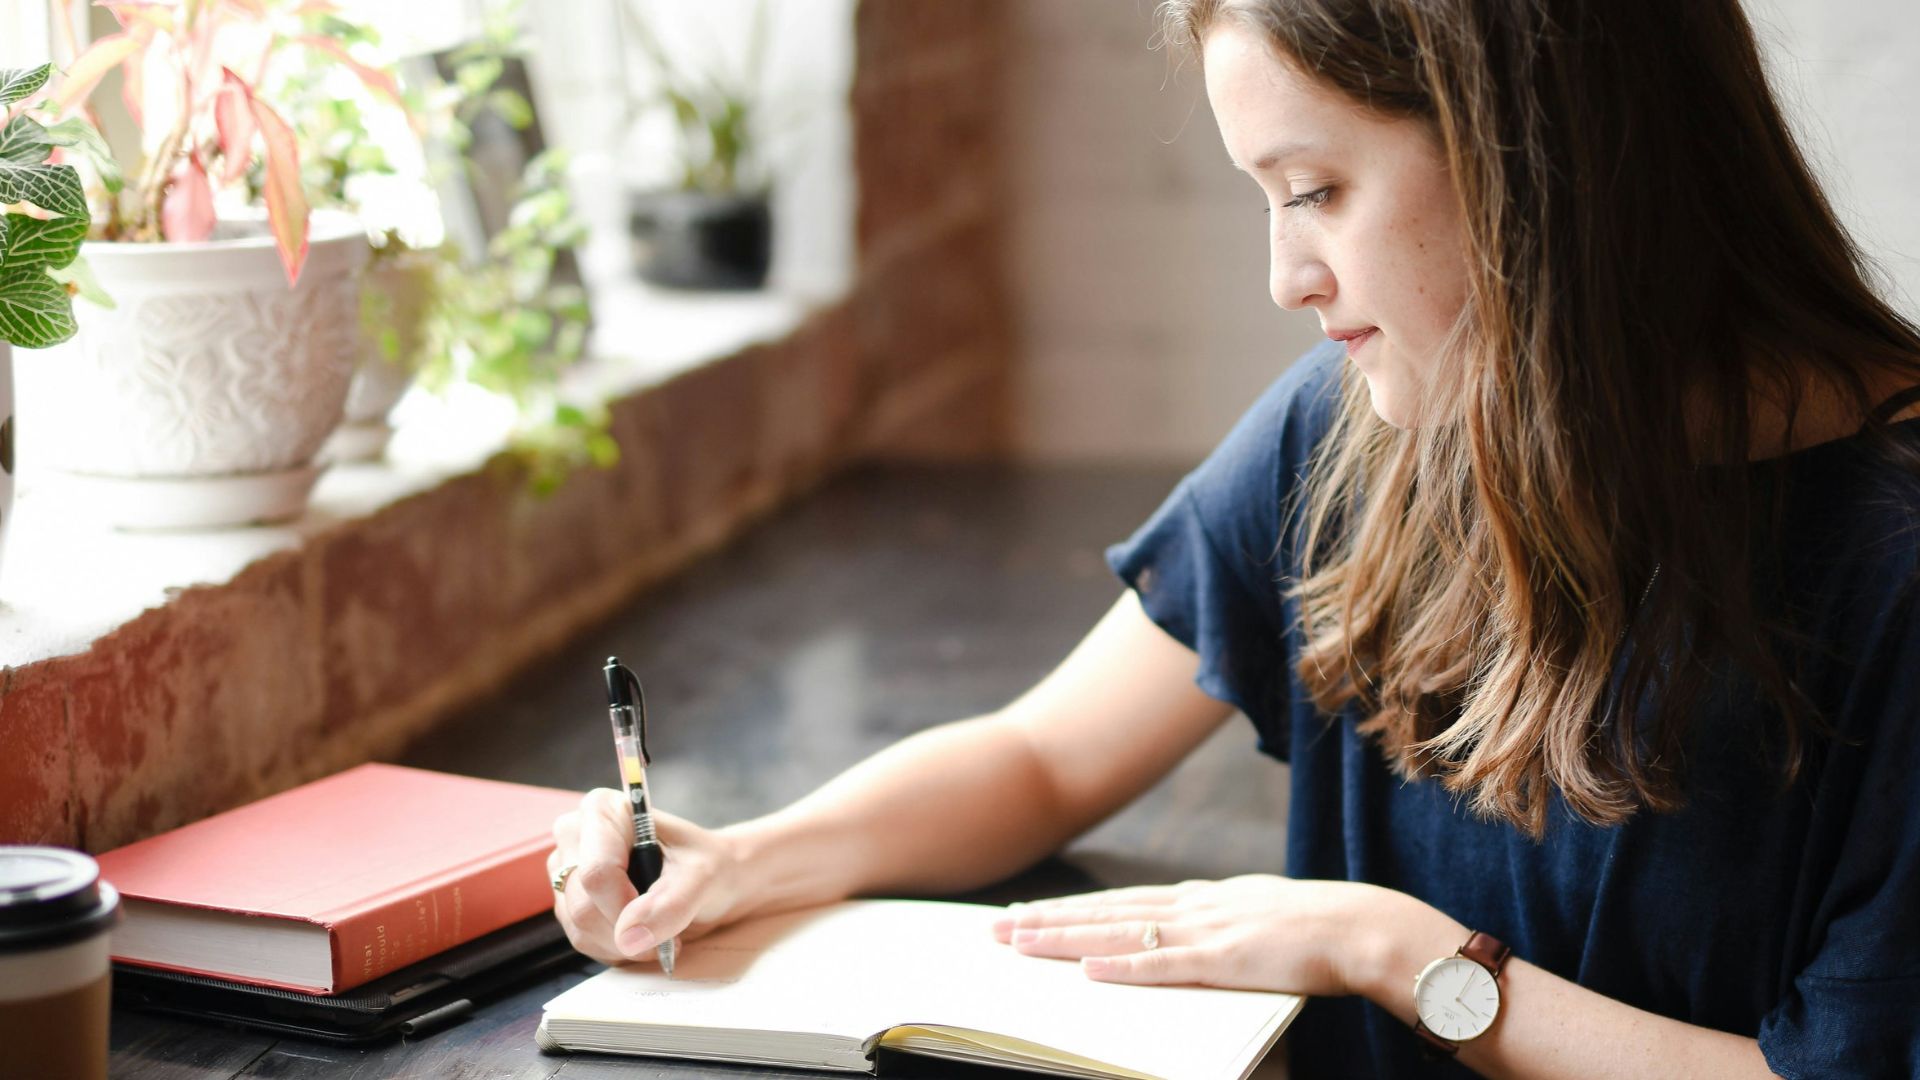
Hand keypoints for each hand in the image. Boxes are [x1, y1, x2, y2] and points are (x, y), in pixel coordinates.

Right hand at [548, 788, 741, 965]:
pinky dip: (616, 948)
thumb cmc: (709, 865)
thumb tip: (629, 936)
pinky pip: (583, 940)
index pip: (596, 872)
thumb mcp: (704, 877)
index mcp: (604, 811)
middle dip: (628, 931)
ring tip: (659, 929)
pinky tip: (641, 933)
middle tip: (667, 930)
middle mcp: (576, 835)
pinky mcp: (568, 900)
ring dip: (624, 943)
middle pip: (583, 905)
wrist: (715, 880)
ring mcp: (567, 870)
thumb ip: (670, 904)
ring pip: (580, 928)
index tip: (659, 916)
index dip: (625, 906)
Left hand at [990, 874, 1406, 995]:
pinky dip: (1122, 966)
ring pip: (1119, 932)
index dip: (1072, 908)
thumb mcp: (1257, 916)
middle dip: (1048, 919)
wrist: (1363, 927)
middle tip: (996, 928)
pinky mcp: (1223, 960)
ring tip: (1019, 942)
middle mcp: (1194, 906)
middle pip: (1105, 911)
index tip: (1028, 913)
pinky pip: (1163, 965)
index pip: (1121, 901)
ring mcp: (1206, 930)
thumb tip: (1189, 935)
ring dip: (1066, 938)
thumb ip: (1219, 925)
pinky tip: (1086, 968)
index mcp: (1202, 898)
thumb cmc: (1318, 930)